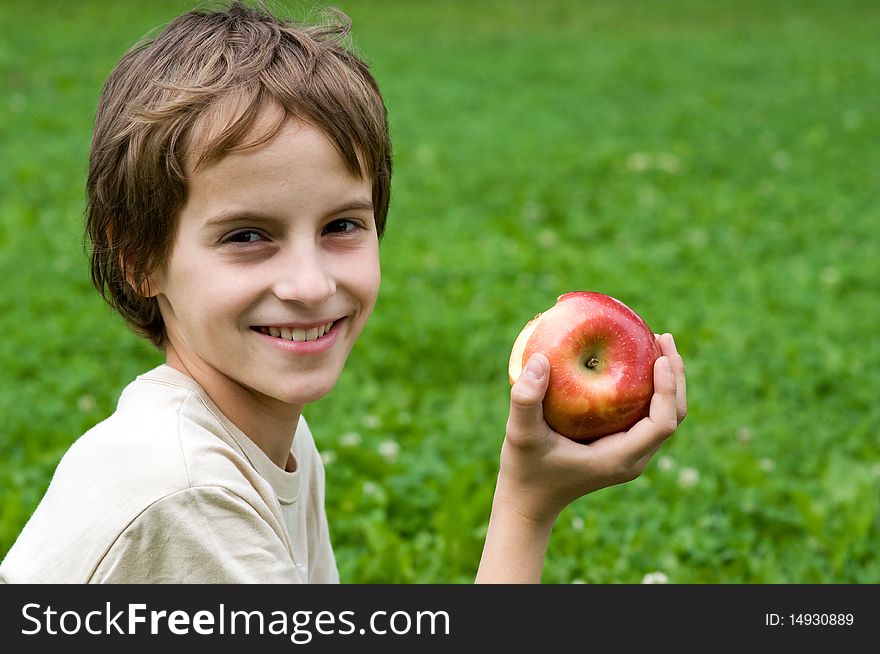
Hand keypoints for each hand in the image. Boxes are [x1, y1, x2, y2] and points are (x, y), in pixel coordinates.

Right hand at [496, 332, 686, 525]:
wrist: (528, 501)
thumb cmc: (525, 469)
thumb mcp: (520, 434)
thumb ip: (526, 400)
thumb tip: (541, 359)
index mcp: (619, 458)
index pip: (663, 423)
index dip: (668, 389)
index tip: (660, 357)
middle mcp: (633, 458)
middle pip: (674, 416)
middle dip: (675, 377)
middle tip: (662, 338)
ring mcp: (629, 454)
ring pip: (665, 416)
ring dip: (667, 381)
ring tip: (655, 344)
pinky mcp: (621, 448)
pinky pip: (647, 416)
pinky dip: (649, 390)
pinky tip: (631, 363)